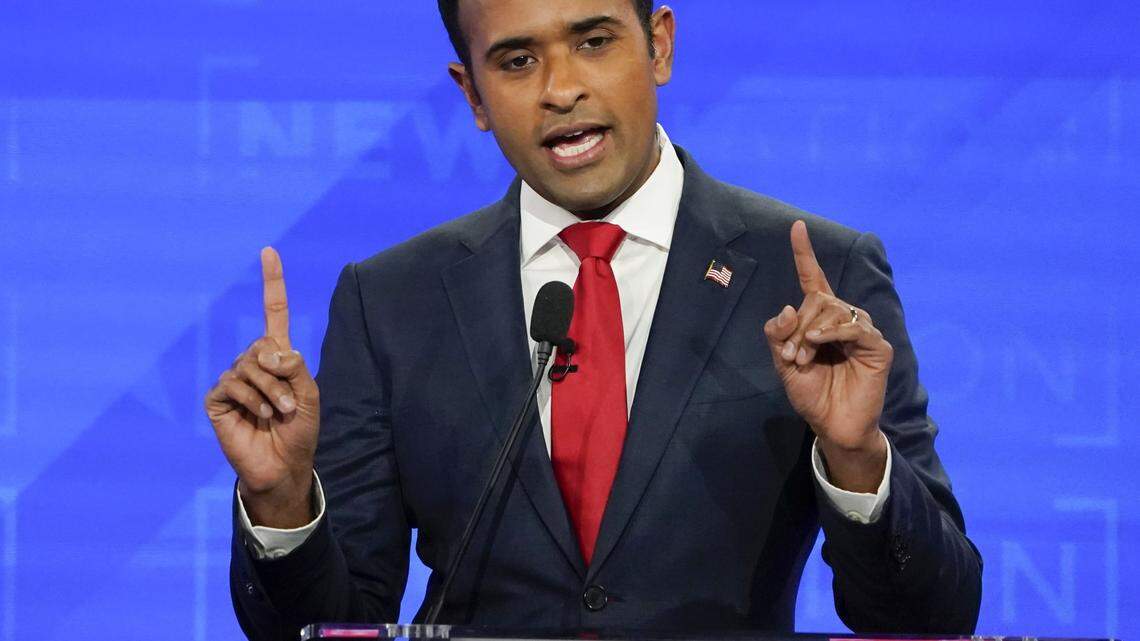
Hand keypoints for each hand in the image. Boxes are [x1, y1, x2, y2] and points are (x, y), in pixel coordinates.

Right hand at [204, 247, 319, 527]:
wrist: (283, 465)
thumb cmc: (299, 430)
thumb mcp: (309, 395)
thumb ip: (296, 368)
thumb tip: (272, 350)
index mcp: (277, 356)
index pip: (273, 312)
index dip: (272, 283)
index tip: (268, 251)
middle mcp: (253, 362)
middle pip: (262, 347)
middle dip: (281, 376)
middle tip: (289, 404)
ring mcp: (233, 379)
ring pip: (248, 366)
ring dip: (270, 392)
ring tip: (277, 414)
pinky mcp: (217, 399)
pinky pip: (232, 385)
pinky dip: (251, 401)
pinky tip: (257, 417)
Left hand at [763, 221, 891, 491]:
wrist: (831, 425)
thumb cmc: (811, 393)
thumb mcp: (782, 362)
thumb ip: (778, 334)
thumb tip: (788, 307)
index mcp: (820, 319)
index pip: (813, 279)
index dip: (804, 253)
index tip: (796, 227)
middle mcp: (843, 319)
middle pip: (817, 299)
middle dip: (798, 326)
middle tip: (792, 356)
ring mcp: (862, 331)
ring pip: (832, 310)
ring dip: (810, 334)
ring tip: (803, 359)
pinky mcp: (878, 347)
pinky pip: (854, 326)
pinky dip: (832, 332)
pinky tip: (819, 343)